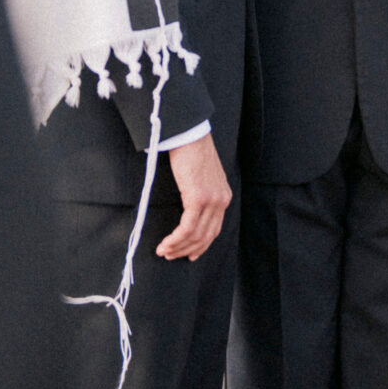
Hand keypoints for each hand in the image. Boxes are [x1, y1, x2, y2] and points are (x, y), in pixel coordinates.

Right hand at [156, 133, 231, 262]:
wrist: (189, 133)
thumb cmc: (191, 150)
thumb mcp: (202, 175)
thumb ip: (201, 193)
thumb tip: (189, 209)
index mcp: (223, 196)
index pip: (214, 229)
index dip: (201, 245)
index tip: (189, 254)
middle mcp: (221, 201)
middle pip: (206, 236)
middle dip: (187, 250)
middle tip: (171, 255)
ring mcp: (211, 200)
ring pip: (196, 235)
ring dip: (178, 247)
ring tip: (164, 251)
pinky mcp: (198, 198)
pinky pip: (187, 227)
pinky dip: (176, 239)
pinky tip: (166, 243)